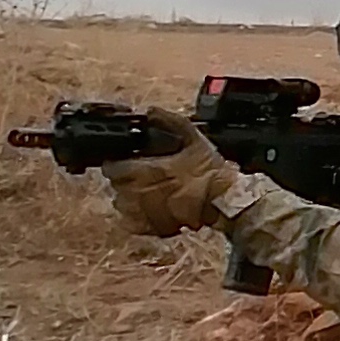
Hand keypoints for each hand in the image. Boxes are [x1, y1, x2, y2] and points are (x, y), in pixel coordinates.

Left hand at [106, 112, 233, 236]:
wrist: (226, 201)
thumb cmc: (210, 171)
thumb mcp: (194, 138)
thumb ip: (171, 122)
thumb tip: (151, 112)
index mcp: (147, 170)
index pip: (113, 168)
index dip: (116, 163)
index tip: (123, 160)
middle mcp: (141, 193)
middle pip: (116, 185)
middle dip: (124, 178)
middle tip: (137, 173)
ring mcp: (146, 213)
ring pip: (121, 204)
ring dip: (128, 196)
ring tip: (142, 190)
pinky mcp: (153, 228)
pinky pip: (132, 223)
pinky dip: (135, 215)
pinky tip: (147, 208)